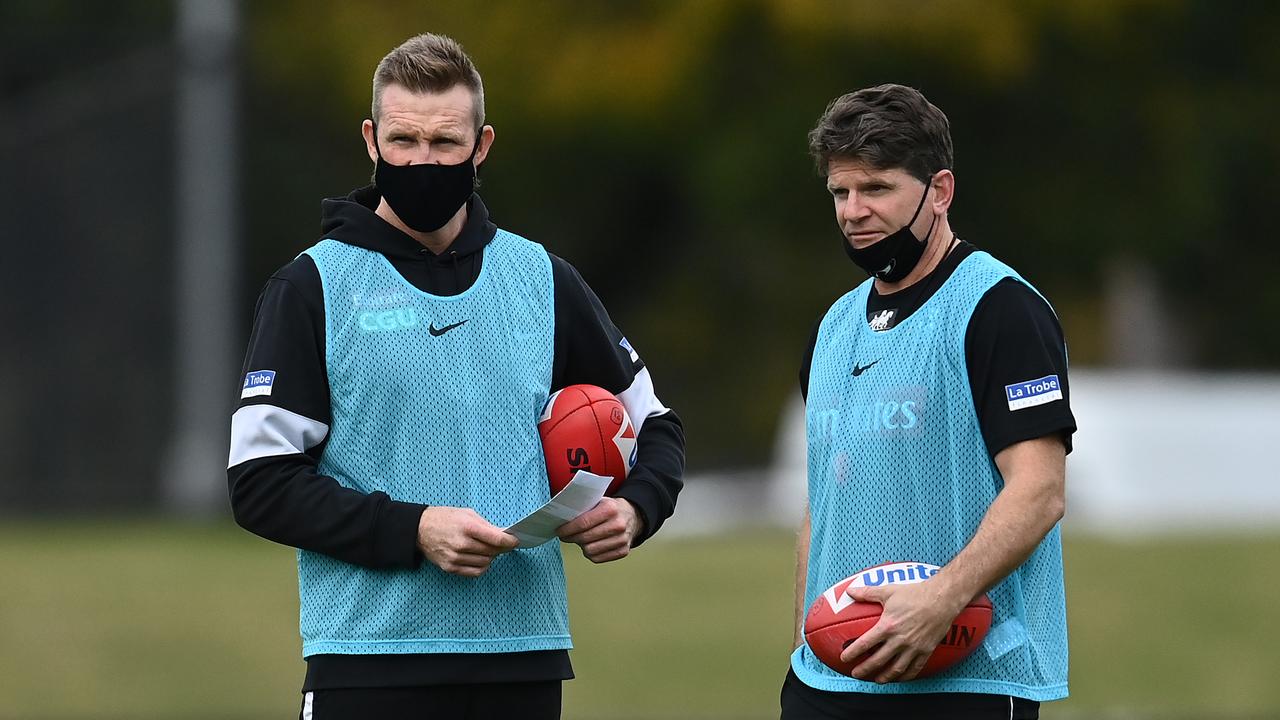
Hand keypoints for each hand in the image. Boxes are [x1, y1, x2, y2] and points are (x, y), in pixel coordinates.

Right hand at [417, 506, 517, 576]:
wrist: (419, 529)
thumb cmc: (445, 518)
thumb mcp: (467, 514)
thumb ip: (486, 526)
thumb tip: (505, 536)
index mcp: (467, 527)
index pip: (497, 539)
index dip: (510, 541)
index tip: (515, 541)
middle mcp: (461, 544)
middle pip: (493, 552)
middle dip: (502, 548)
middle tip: (504, 544)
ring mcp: (455, 558)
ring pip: (486, 562)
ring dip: (492, 557)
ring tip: (489, 549)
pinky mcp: (450, 568)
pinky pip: (475, 572)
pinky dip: (482, 566)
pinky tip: (481, 558)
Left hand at [555, 497, 643, 562]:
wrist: (633, 516)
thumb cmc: (611, 508)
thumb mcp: (599, 500)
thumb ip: (583, 508)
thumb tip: (562, 518)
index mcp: (610, 509)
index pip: (583, 523)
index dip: (568, 529)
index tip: (559, 531)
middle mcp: (618, 525)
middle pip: (585, 538)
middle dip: (571, 538)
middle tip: (565, 536)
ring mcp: (622, 540)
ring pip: (590, 550)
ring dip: (581, 546)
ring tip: (579, 539)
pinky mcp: (623, 551)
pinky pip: (598, 558)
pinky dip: (590, 553)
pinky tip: (590, 545)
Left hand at [838, 580, 966, 682]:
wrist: (942, 599)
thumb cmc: (914, 593)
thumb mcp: (888, 591)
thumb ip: (867, 593)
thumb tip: (850, 591)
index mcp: (887, 626)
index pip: (865, 644)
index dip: (852, 652)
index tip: (844, 658)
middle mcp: (899, 640)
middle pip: (878, 660)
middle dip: (865, 669)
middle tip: (856, 674)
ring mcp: (913, 647)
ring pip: (896, 669)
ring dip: (885, 677)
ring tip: (876, 680)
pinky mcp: (926, 651)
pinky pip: (915, 668)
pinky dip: (906, 676)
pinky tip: (900, 678)